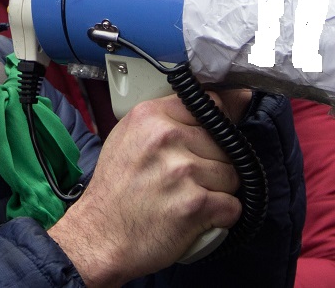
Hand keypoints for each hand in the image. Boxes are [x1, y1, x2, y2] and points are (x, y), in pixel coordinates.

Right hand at [47, 93, 242, 285]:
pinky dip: (220, 217)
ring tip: (187, 199)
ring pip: (233, 176)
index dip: (215, 128)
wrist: (98, 236)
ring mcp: (183, 171)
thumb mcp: (131, 136)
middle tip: (184, 182)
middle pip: (225, 145)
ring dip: (218, 192)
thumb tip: (236, 98)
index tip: (206, 144)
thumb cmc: (115, 190)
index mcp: (151, 116)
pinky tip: (196, 218)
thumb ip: (173, 117)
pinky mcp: (195, 204)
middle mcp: (167, 138)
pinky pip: (232, 206)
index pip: (212, 106)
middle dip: (213, 165)